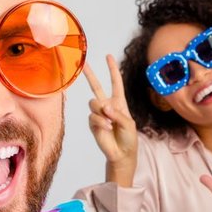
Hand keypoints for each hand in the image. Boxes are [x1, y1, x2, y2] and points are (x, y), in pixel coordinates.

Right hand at [82, 56, 139, 184]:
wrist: (121, 153)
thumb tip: (103, 106)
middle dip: (90, 75)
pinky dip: (101, 122)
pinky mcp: (92, 123)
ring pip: (93, 103)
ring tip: (109, 122)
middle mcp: (107, 105)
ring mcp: (99, 113)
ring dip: (102, 111)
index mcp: (119, 102)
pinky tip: (107, 128)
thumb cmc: (129, 138)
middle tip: (83, 65)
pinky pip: (92, 116)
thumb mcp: (128, 123)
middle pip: (96, 87)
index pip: (115, 82)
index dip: (112, 69)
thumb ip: (117, 113)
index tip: (108, 57)